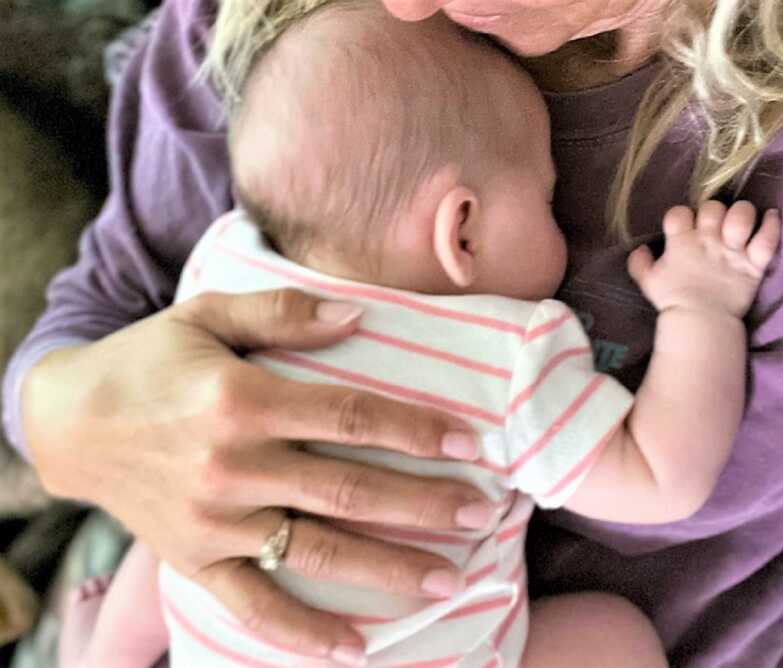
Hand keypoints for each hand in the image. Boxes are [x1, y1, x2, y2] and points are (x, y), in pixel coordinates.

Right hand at [22, 289, 489, 665]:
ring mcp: (213, 521)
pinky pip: (254, 604)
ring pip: (316, 550)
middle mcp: (232, 466)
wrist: (70, 422)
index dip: (413, 430)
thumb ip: (282, 312)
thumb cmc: (150, 361)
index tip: (468, 445)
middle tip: (481, 515)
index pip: (348, 416)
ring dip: (388, 568)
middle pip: (348, 490)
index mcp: (241, 399)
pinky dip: (304, 632)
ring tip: (449, 579)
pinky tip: (357, 648)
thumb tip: (359, 316)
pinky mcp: (194, 560)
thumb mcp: (206, 313)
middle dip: (422, 505)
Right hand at [627, 201, 779, 317]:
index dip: (681, 216)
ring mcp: (733, 250)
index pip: (679, 212)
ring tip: (739, 225)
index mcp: (681, 242)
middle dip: (712, 213)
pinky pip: (768, 238)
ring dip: (741, 215)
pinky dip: (772, 225)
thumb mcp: (647, 282)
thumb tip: (640, 248)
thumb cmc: (673, 301)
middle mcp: (708, 241)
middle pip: (712, 207)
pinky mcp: (754, 263)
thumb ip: (640, 263)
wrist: (699, 323)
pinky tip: (772, 217)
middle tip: (713, 229)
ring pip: (742, 214)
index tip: (683, 228)